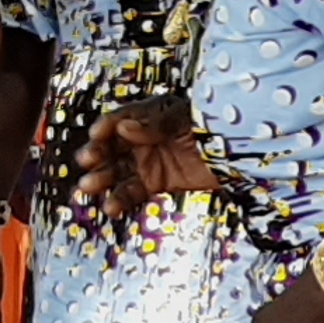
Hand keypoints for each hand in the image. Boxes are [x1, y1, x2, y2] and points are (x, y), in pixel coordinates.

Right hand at [72, 99, 217, 204]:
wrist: (235, 154)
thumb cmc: (210, 127)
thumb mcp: (180, 118)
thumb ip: (152, 124)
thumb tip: (124, 127)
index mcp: (148, 115)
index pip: (119, 119)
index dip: (105, 127)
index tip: (96, 136)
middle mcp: (143, 138)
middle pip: (112, 147)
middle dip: (97, 154)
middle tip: (87, 160)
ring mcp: (149, 161)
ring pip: (117, 171)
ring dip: (101, 179)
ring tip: (87, 187)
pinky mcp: (157, 182)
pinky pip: (133, 191)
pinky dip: (120, 200)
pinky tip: (110, 207)